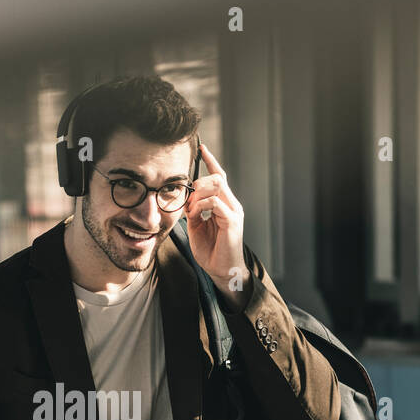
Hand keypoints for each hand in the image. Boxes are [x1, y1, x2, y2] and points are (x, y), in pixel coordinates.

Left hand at [183, 146, 246, 306]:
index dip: (210, 161)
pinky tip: (195, 215)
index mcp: (224, 204)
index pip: (219, 176)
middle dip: (199, 182)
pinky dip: (201, 205)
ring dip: (198, 194)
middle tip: (188, 198)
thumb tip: (185, 200)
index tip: (201, 148)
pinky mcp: (232, 221)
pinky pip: (216, 203)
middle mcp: (232, 204)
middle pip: (217, 177)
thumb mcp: (196, 227)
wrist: (222, 271)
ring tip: (190, 209)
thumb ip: (193, 211)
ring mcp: (234, 212)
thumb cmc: (211, 251)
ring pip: (217, 186)